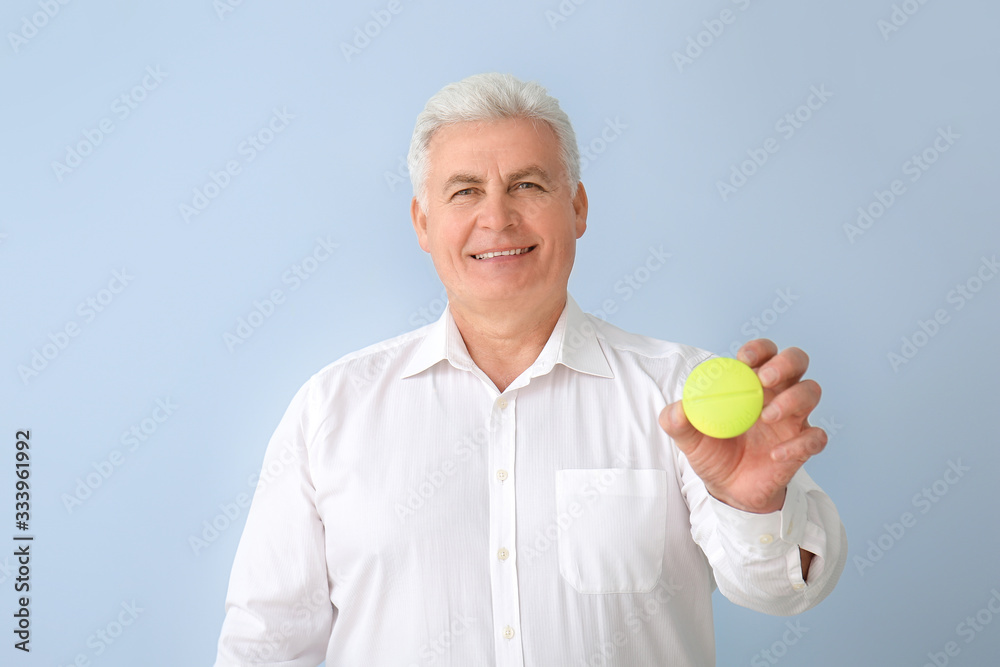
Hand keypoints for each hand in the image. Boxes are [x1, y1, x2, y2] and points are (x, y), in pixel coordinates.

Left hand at [658, 339, 827, 513]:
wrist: (728, 489)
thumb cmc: (712, 453)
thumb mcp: (689, 438)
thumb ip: (677, 421)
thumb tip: (677, 409)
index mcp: (751, 383)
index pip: (764, 353)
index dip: (759, 349)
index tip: (744, 360)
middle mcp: (778, 394)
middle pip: (796, 362)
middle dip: (785, 363)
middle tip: (764, 379)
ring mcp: (794, 419)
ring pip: (811, 392)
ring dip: (793, 399)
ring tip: (766, 416)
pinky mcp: (803, 446)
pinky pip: (816, 438)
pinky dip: (800, 443)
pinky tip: (775, 453)